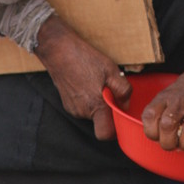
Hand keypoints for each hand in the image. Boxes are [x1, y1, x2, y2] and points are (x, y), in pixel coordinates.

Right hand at [34, 16, 130, 139]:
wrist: (59, 50)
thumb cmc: (84, 58)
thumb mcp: (111, 69)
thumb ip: (122, 90)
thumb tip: (125, 104)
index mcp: (94, 105)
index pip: (106, 134)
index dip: (115, 129)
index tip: (119, 116)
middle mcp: (82, 111)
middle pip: (100, 121)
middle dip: (107, 110)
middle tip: (109, 91)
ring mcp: (72, 108)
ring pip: (91, 113)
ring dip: (97, 102)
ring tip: (97, 82)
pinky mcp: (67, 103)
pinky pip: (82, 106)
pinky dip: (87, 98)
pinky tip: (87, 82)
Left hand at [141, 49, 183, 150]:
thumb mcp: (168, 94)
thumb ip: (160, 113)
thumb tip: (156, 138)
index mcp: (165, 96)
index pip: (150, 116)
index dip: (151, 132)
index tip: (157, 136)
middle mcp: (180, 100)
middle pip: (167, 126)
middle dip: (168, 143)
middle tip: (172, 144)